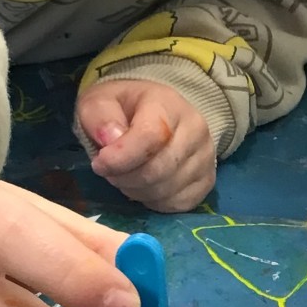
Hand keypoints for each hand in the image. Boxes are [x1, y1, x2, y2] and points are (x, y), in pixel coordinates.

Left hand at [78, 78, 216, 212]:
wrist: (156, 114)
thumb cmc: (123, 109)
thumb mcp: (99, 102)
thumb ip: (100, 117)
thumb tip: (110, 140)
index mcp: (167, 104)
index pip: (151, 136)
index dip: (122, 158)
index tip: (100, 163)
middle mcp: (195, 129)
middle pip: (158, 169)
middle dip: (124, 177)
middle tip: (109, 171)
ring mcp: (205, 157)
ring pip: (166, 190)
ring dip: (136, 190)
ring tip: (126, 175)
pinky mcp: (207, 181)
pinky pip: (176, 203)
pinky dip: (153, 201)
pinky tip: (144, 185)